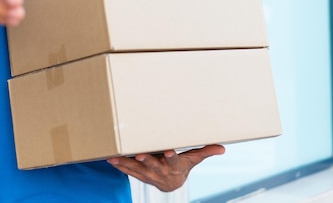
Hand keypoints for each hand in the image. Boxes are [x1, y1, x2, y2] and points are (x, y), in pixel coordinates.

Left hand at [107, 145, 224, 191]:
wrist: (171, 185)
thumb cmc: (182, 166)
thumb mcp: (193, 159)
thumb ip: (205, 152)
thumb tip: (222, 148)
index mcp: (174, 165)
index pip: (173, 160)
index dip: (171, 156)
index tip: (169, 151)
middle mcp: (160, 171)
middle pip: (153, 165)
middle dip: (146, 160)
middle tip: (140, 154)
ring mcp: (148, 174)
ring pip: (137, 169)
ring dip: (127, 163)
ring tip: (116, 157)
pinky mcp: (139, 175)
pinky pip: (128, 171)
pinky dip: (119, 165)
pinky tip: (110, 159)